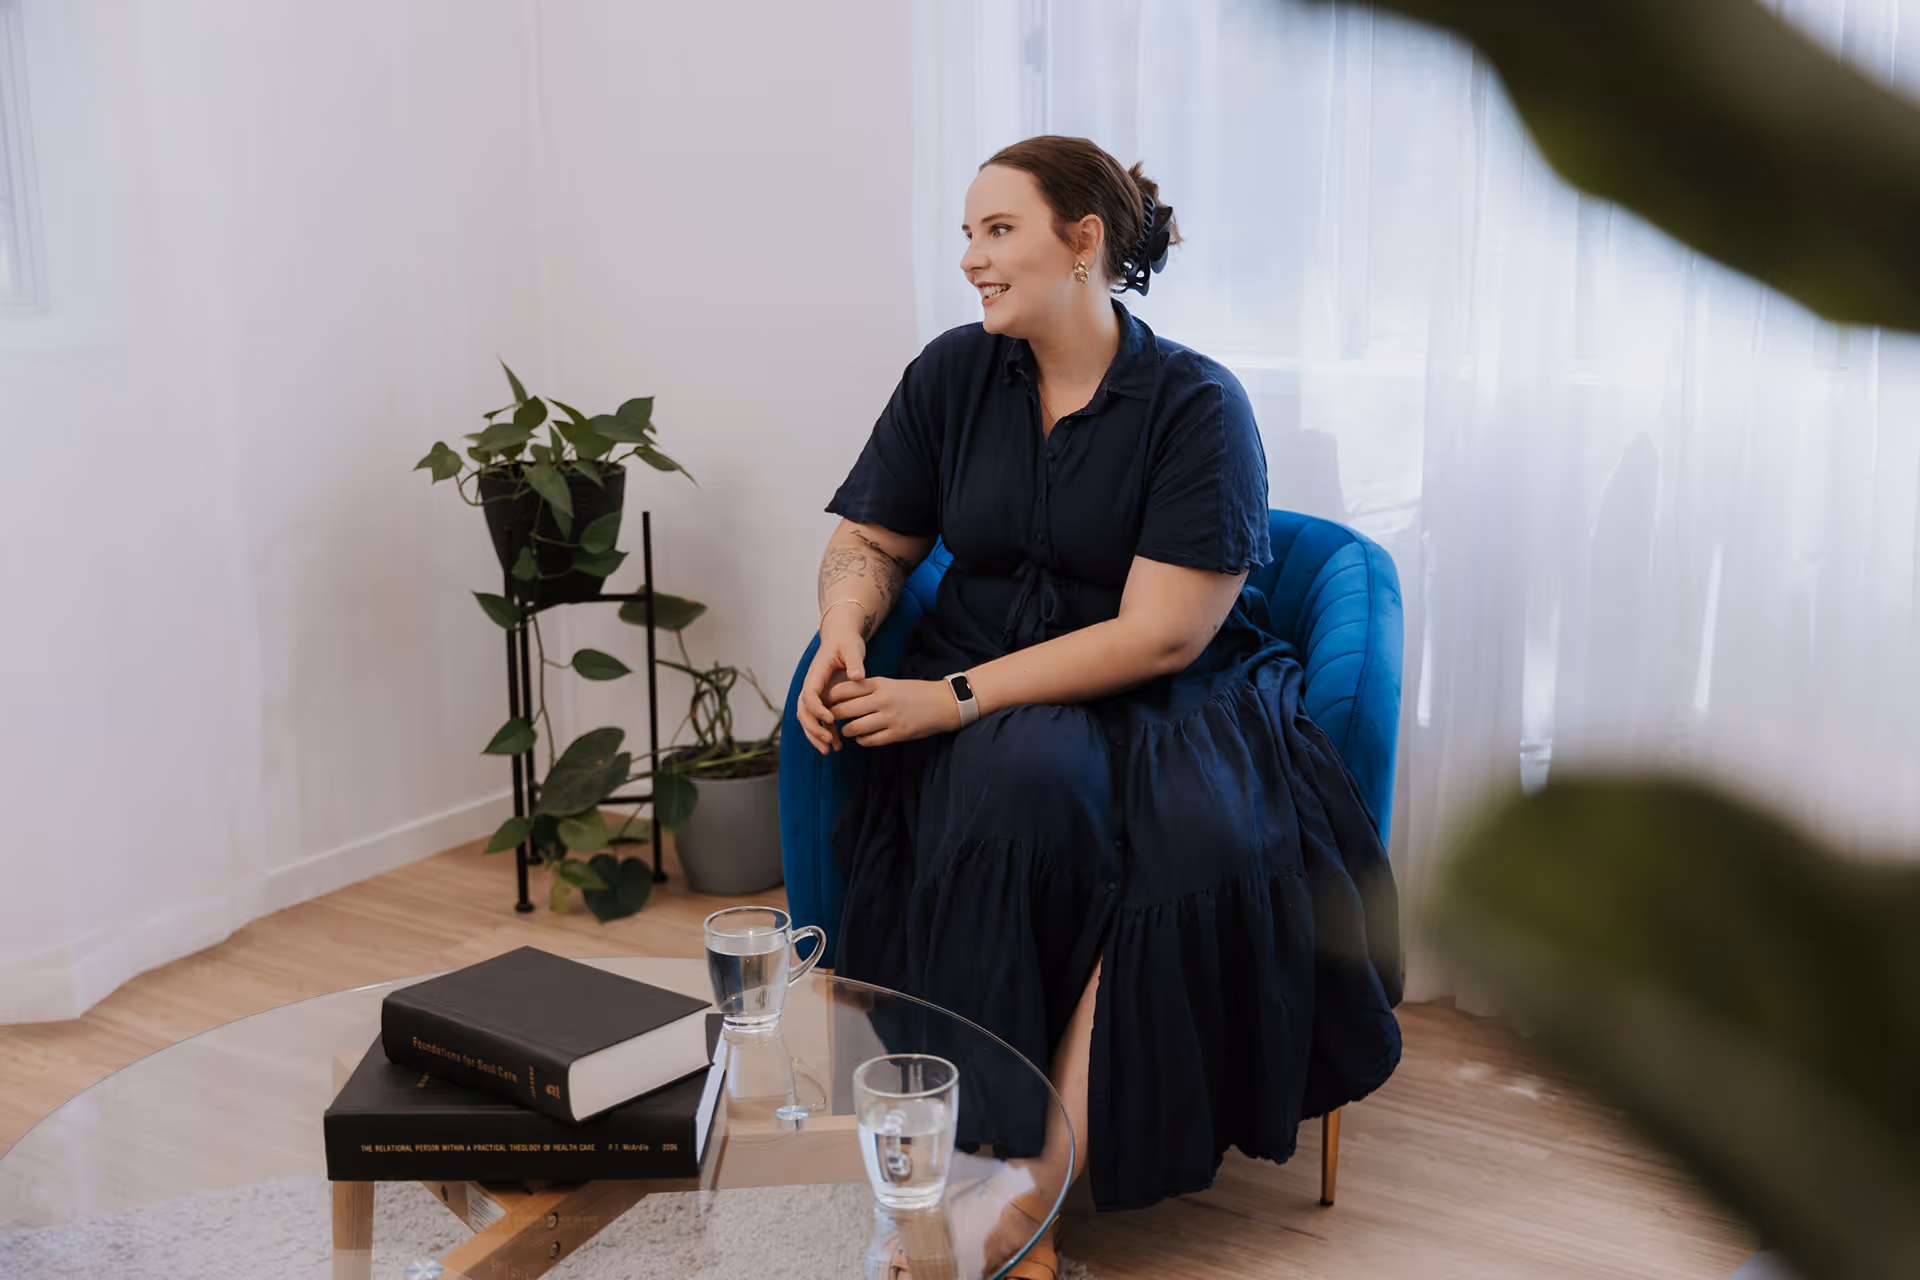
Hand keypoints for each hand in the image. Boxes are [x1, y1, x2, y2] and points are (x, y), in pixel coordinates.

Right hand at [796, 624, 867, 753]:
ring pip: (808, 720)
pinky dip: (825, 733)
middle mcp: (811, 686)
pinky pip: (818, 720)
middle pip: (803, 712)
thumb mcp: (852, 647)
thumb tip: (857, 677)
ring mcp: (815, 695)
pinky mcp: (822, 700)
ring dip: (817, 736)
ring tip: (831, 750)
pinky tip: (836, 745)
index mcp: (816, 674)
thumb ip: (854, 661)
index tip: (830, 719)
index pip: (809, 695)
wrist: (841, 638)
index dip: (817, 709)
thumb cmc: (846, 641)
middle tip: (828, 742)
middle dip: (813, 729)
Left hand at [826, 678, 960, 747]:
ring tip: (846, 730)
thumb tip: (841, 697)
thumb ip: (868, 689)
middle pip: (844, 709)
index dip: (830, 698)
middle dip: (833, 716)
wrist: (943, 703)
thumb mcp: (890, 683)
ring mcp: (890, 717)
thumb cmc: (914, 692)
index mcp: (879, 683)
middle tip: (830, 720)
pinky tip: (862, 738)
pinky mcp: (897, 733)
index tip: (826, 703)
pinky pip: (870, 740)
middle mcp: (882, 699)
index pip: (843, 689)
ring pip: (854, 728)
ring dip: (846, 731)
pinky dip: (862, 740)